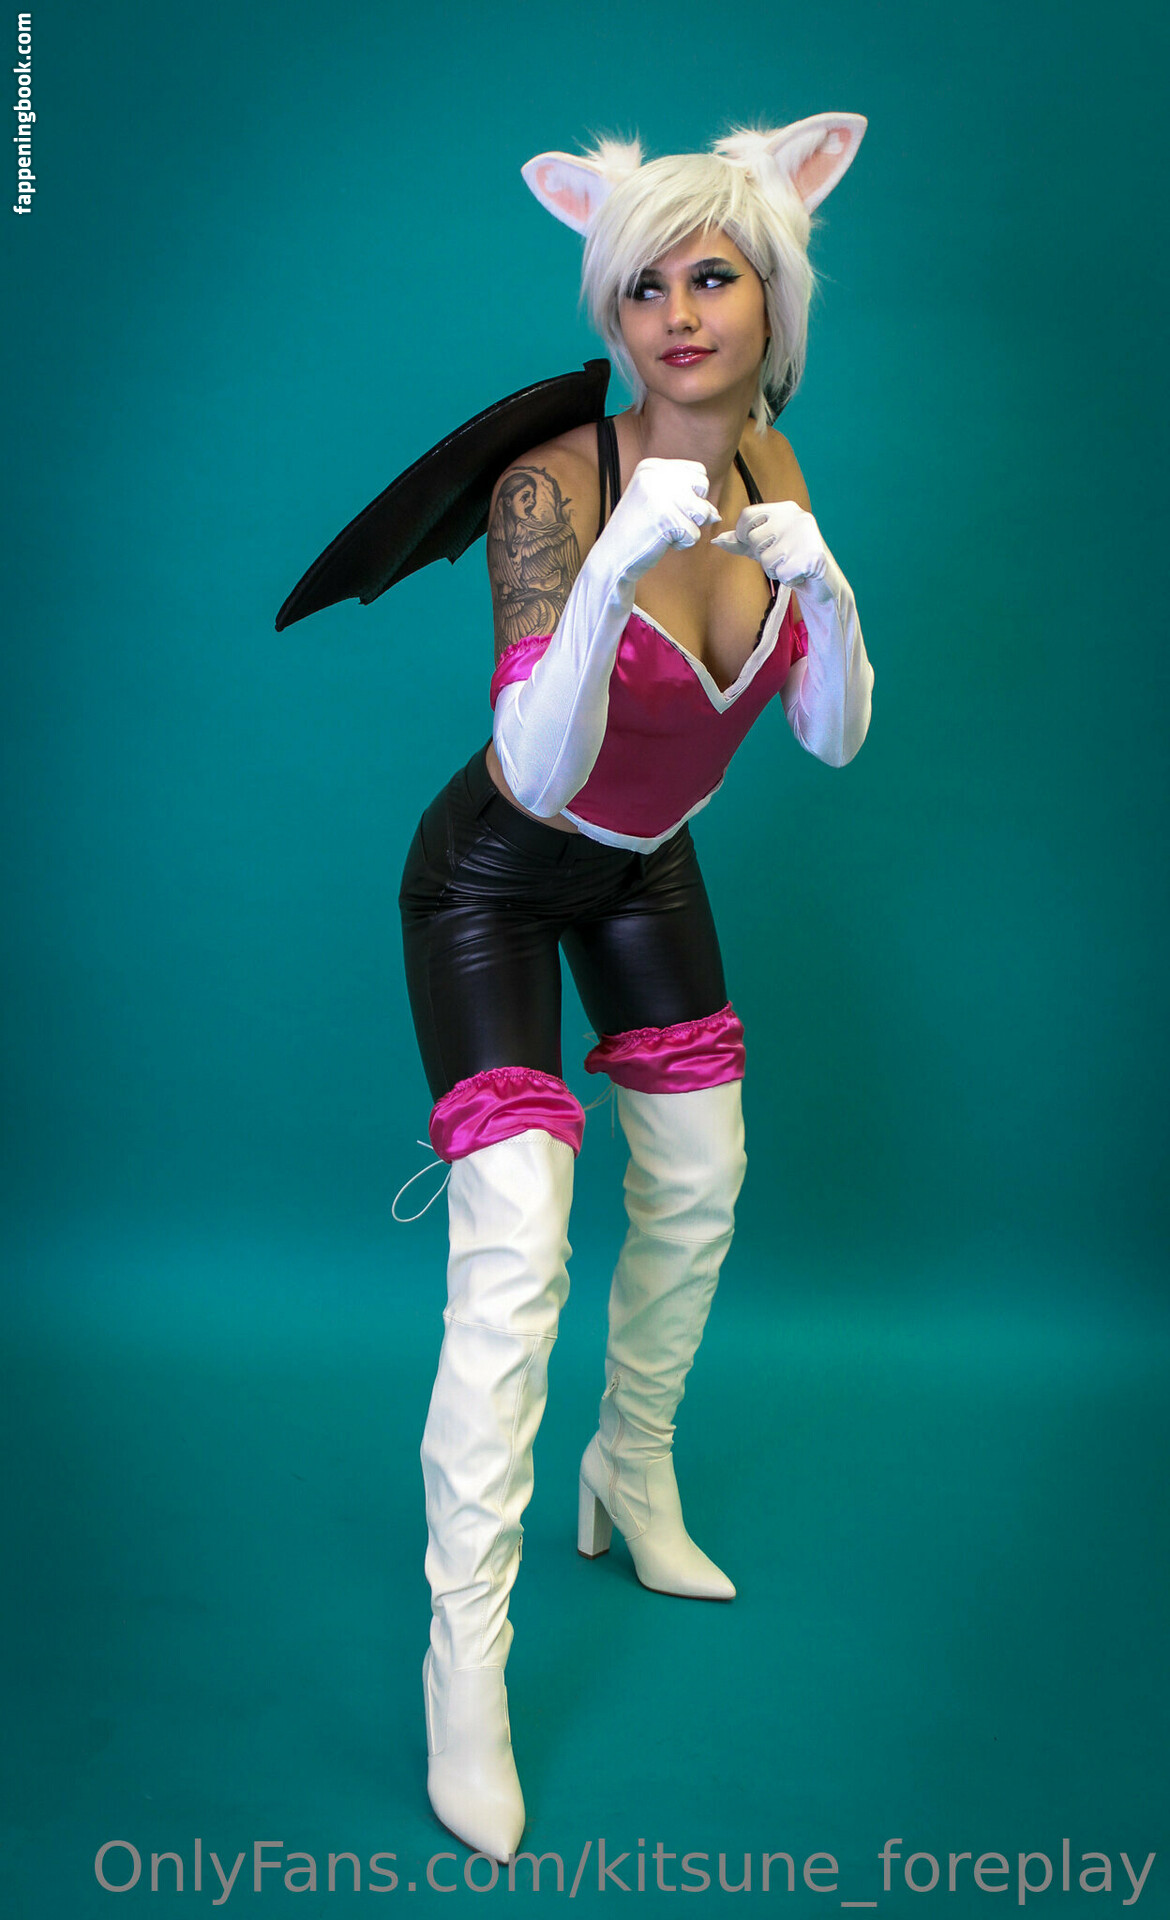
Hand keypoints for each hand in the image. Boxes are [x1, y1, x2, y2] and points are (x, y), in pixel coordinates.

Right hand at [604, 457, 721, 581]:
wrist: (612, 557)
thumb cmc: (636, 532)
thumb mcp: (658, 504)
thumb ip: (686, 499)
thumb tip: (715, 513)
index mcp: (651, 467)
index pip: (697, 470)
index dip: (693, 493)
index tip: (672, 507)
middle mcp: (655, 475)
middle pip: (703, 485)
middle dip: (695, 508)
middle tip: (672, 521)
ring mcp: (660, 496)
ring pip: (703, 510)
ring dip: (690, 527)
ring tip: (668, 531)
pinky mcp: (666, 518)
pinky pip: (695, 533)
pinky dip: (683, 543)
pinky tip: (662, 541)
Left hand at [712, 500, 828, 589]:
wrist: (824, 580)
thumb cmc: (792, 559)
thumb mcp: (765, 546)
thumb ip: (742, 542)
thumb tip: (716, 540)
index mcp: (785, 509)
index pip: (748, 514)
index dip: (742, 533)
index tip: (750, 544)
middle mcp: (796, 517)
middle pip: (754, 538)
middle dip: (762, 555)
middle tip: (781, 557)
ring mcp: (804, 536)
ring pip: (766, 559)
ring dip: (775, 570)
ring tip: (790, 565)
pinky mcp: (811, 557)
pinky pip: (781, 574)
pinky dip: (788, 579)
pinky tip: (799, 573)